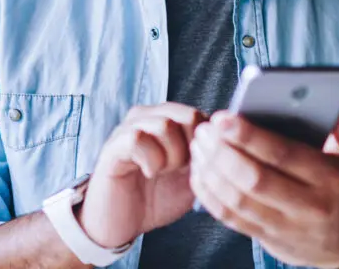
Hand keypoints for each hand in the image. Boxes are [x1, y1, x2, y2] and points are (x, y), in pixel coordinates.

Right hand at [77, 103, 207, 249]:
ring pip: (163, 125)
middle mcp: (147, 118)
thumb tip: (225, 143)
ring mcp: (128, 129)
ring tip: (163, 172)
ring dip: (171, 155)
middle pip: (186, 115)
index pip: (200, 114)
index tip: (198, 167)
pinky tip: (148, 173)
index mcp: (167, 122)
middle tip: (181, 170)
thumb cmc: (154, 199)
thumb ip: (206, 158)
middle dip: (192, 149)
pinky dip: (151, 159)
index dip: (207, 143)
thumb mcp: (190, 179)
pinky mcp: (113, 146)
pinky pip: (137, 138)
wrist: (121, 223)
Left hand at [189, 99, 338, 267]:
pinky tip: (199, 172)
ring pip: (238, 200)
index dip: (249, 136)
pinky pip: (230, 218)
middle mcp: (309, 205)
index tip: (222, 118)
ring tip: (198, 146)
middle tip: (204, 130)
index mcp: (329, 179)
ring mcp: (286, 226)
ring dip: (211, 171)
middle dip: (222, 152)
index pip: (283, 155)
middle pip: (255, 179)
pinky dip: (209, 194)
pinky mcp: (266, 238)